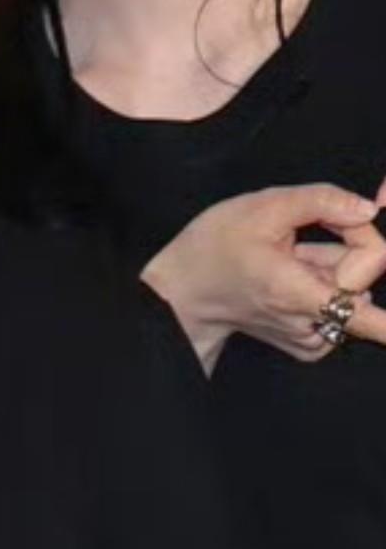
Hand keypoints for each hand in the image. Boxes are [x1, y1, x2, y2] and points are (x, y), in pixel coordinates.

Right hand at [141, 182, 385, 370]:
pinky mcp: (308, 347)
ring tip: (287, 263)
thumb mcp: (260, 207)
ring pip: (351, 295)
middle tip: (297, 242)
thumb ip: (321, 200)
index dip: (362, 233)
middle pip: (364, 278)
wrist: (182, 291)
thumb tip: (367, 209)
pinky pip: (341, 314)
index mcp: (298, 293)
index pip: (375, 265)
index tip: (342, 219)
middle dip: (341, 251)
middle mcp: (310, 325)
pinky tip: (291, 283)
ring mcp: (310, 340)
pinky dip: (323, 292)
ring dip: (328, 272)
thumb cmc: (212, 249)